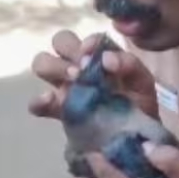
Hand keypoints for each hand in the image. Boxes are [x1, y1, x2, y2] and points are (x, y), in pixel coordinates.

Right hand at [29, 30, 158, 120]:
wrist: (133, 138)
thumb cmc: (138, 104)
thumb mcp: (141, 82)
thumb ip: (129, 65)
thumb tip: (106, 59)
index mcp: (102, 55)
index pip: (90, 39)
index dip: (89, 43)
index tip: (92, 56)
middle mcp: (81, 64)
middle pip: (60, 41)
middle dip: (68, 50)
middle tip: (80, 71)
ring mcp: (66, 86)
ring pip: (42, 62)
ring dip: (53, 68)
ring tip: (71, 84)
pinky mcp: (57, 110)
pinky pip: (38, 102)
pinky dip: (39, 100)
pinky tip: (51, 102)